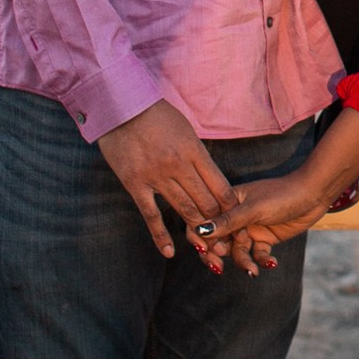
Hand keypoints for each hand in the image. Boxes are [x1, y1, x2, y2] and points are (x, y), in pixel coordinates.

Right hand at [98, 100, 233, 259]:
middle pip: (205, 202)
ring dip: (197, 229)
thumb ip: (197, 154)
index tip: (237, 217)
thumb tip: (209, 175)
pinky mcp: (136, 185)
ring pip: (183, 210)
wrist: (121, 106)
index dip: (231, 206)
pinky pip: (151, 215)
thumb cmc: (156, 114)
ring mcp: (156, 177)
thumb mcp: (186, 130)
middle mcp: (178, 166)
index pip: (220, 186)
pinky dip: (161, 236)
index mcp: (194, 151)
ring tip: (207, 245)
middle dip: (218, 222)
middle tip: (226, 237)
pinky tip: (170, 252)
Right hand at [191, 110, 358, 274]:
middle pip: (218, 241)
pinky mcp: (266, 238)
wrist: (313, 194)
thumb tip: (200, 231)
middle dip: (216, 255)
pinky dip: (262, 261)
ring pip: (237, 252)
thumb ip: (227, 222)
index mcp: (227, 203)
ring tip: (253, 270)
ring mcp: (250, 228)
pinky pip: (257, 255)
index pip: (205, 222)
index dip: (200, 237)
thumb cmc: (281, 195)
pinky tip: (271, 264)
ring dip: (243, 263)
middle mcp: (236, 217)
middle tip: (218, 267)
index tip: (204, 250)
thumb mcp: (252, 209)